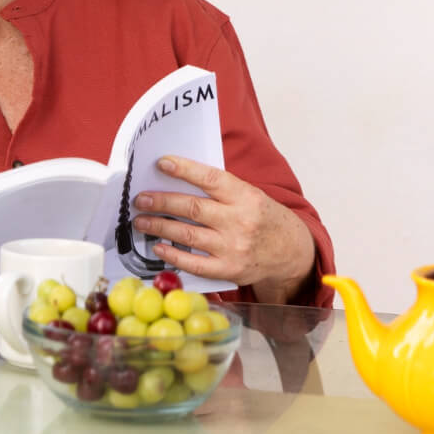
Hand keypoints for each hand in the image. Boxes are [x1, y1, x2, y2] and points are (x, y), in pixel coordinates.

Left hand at [132, 156, 314, 302]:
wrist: (292, 252)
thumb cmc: (263, 219)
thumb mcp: (250, 196)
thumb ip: (220, 190)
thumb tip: (176, 179)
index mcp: (246, 197)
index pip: (211, 179)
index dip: (185, 169)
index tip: (162, 163)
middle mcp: (241, 222)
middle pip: (193, 208)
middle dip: (162, 202)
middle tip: (141, 199)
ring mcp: (235, 248)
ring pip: (188, 235)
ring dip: (160, 227)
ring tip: (141, 221)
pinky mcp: (230, 270)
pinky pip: (195, 264)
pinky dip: (173, 256)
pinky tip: (158, 247)